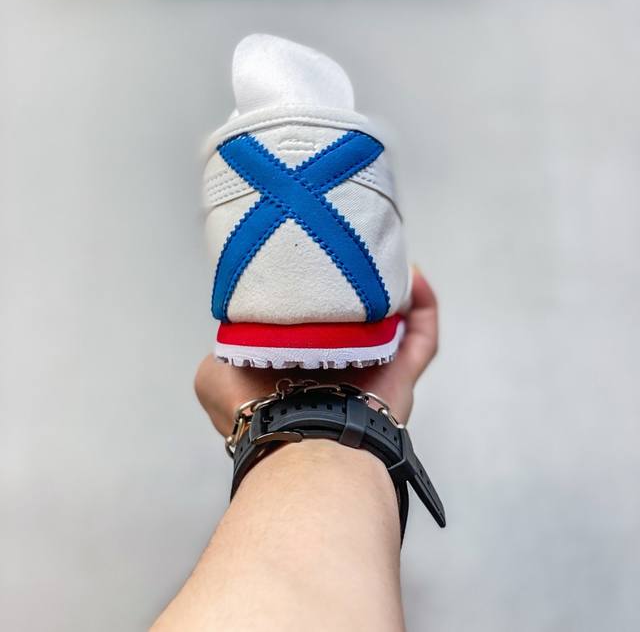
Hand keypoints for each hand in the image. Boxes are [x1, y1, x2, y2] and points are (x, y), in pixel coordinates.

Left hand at [195, 268, 437, 435]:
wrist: (299, 442)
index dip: (308, 301)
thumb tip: (236, 328)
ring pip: (393, 327)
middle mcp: (336, 372)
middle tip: (354, 259)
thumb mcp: (213, 375)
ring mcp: (373, 375)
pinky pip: (423, 337)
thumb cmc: (256, 411)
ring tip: (386, 260)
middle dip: (356, 293)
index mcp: (296, 370)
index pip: (306, 330)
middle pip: (354, 325)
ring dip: (393, 294)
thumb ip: (223, 348)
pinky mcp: (403, 377)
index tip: (307, 270)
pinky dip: (424, 305)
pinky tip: (414, 275)